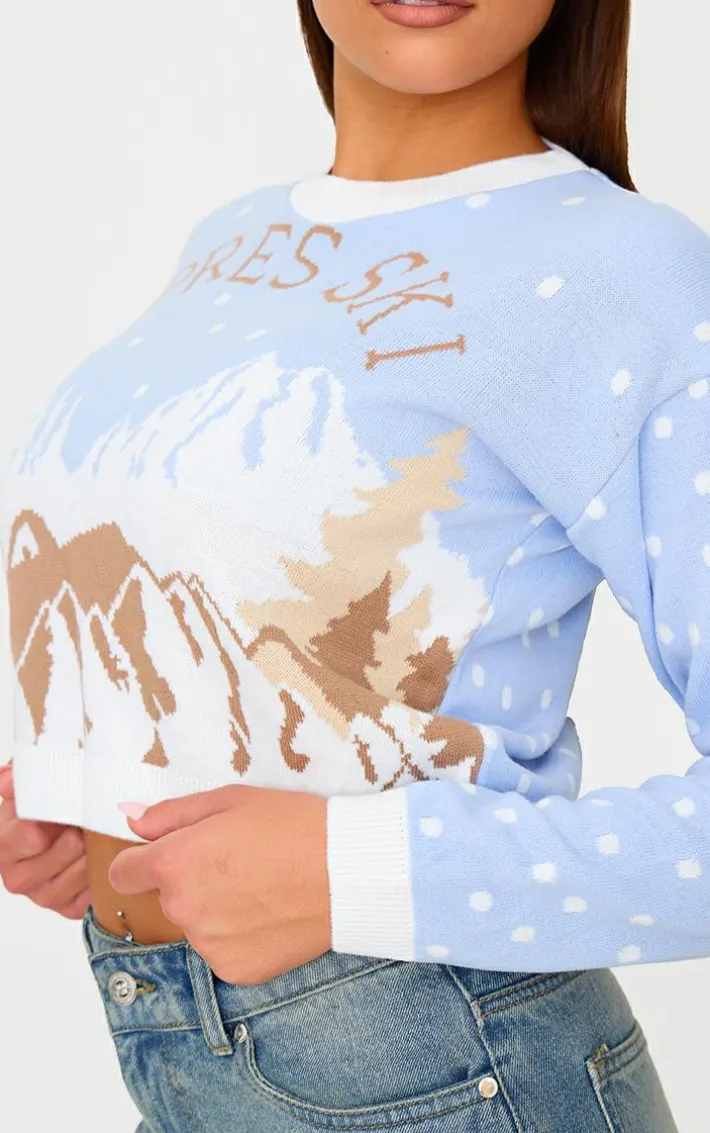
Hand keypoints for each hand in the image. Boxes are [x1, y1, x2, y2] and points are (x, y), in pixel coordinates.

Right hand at [0, 765, 90, 918]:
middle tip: (91, 810)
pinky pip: (98, 885)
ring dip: (99, 843)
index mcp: (3, 848)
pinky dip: (105, 864)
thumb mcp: (22, 791)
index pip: (33, 835)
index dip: (59, 814)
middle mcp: (18, 879)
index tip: (73, 798)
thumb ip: (14, 781)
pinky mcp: (69, 909)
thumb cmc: (35, 814)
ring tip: (95, 828)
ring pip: (89, 864)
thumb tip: (9, 780)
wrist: (48, 838)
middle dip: (84, 825)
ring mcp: (44, 897)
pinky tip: (101, 851)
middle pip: (70, 847)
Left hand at [108, 785, 331, 984]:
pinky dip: (241, 937)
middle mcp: (182, 909)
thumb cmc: (293, 825)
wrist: (349, 871)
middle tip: (239, 861)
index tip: (168, 855)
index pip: (123, 873)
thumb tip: (129, 818)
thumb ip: (171, 813)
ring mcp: (208, 945)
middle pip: (168, 897)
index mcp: (173, 863)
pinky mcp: (235, 971)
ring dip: (217, 910)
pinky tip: (272, 914)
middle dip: (192, 881)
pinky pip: (223, 951)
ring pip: (198, 925)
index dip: (142, 860)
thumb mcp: (231, 799)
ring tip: (263, 887)